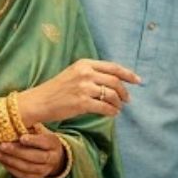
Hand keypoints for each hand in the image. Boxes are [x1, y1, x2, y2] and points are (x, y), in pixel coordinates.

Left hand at [0, 128, 64, 177]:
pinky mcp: (37, 177)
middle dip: (17, 152)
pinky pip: (24, 176)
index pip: (44, 142)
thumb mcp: (40, 130)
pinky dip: (12, 169)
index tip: (21, 137)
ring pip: (28, 168)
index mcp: (53, 143)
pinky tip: (2, 161)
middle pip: (35, 157)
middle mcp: (52, 158)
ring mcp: (45, 169)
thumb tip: (16, 118)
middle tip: (2, 146)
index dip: (33, 141)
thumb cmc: (41, 138)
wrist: (52, 155)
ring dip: (11, 161)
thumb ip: (31, 126)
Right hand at [19, 59, 140, 124]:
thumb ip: (91, 74)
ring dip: (118, 103)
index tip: (138, 81)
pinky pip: (105, 107)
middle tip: (127, 100)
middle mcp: (85, 73)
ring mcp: (83, 87)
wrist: (39, 101)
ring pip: (111, 94)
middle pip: (115, 81)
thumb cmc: (56, 90)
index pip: (112, 67)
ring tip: (118, 108)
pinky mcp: (81, 102)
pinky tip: (112, 113)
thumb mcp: (73, 74)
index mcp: (84, 63)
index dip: (128, 74)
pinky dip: (112, 111)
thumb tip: (114, 82)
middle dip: (124, 92)